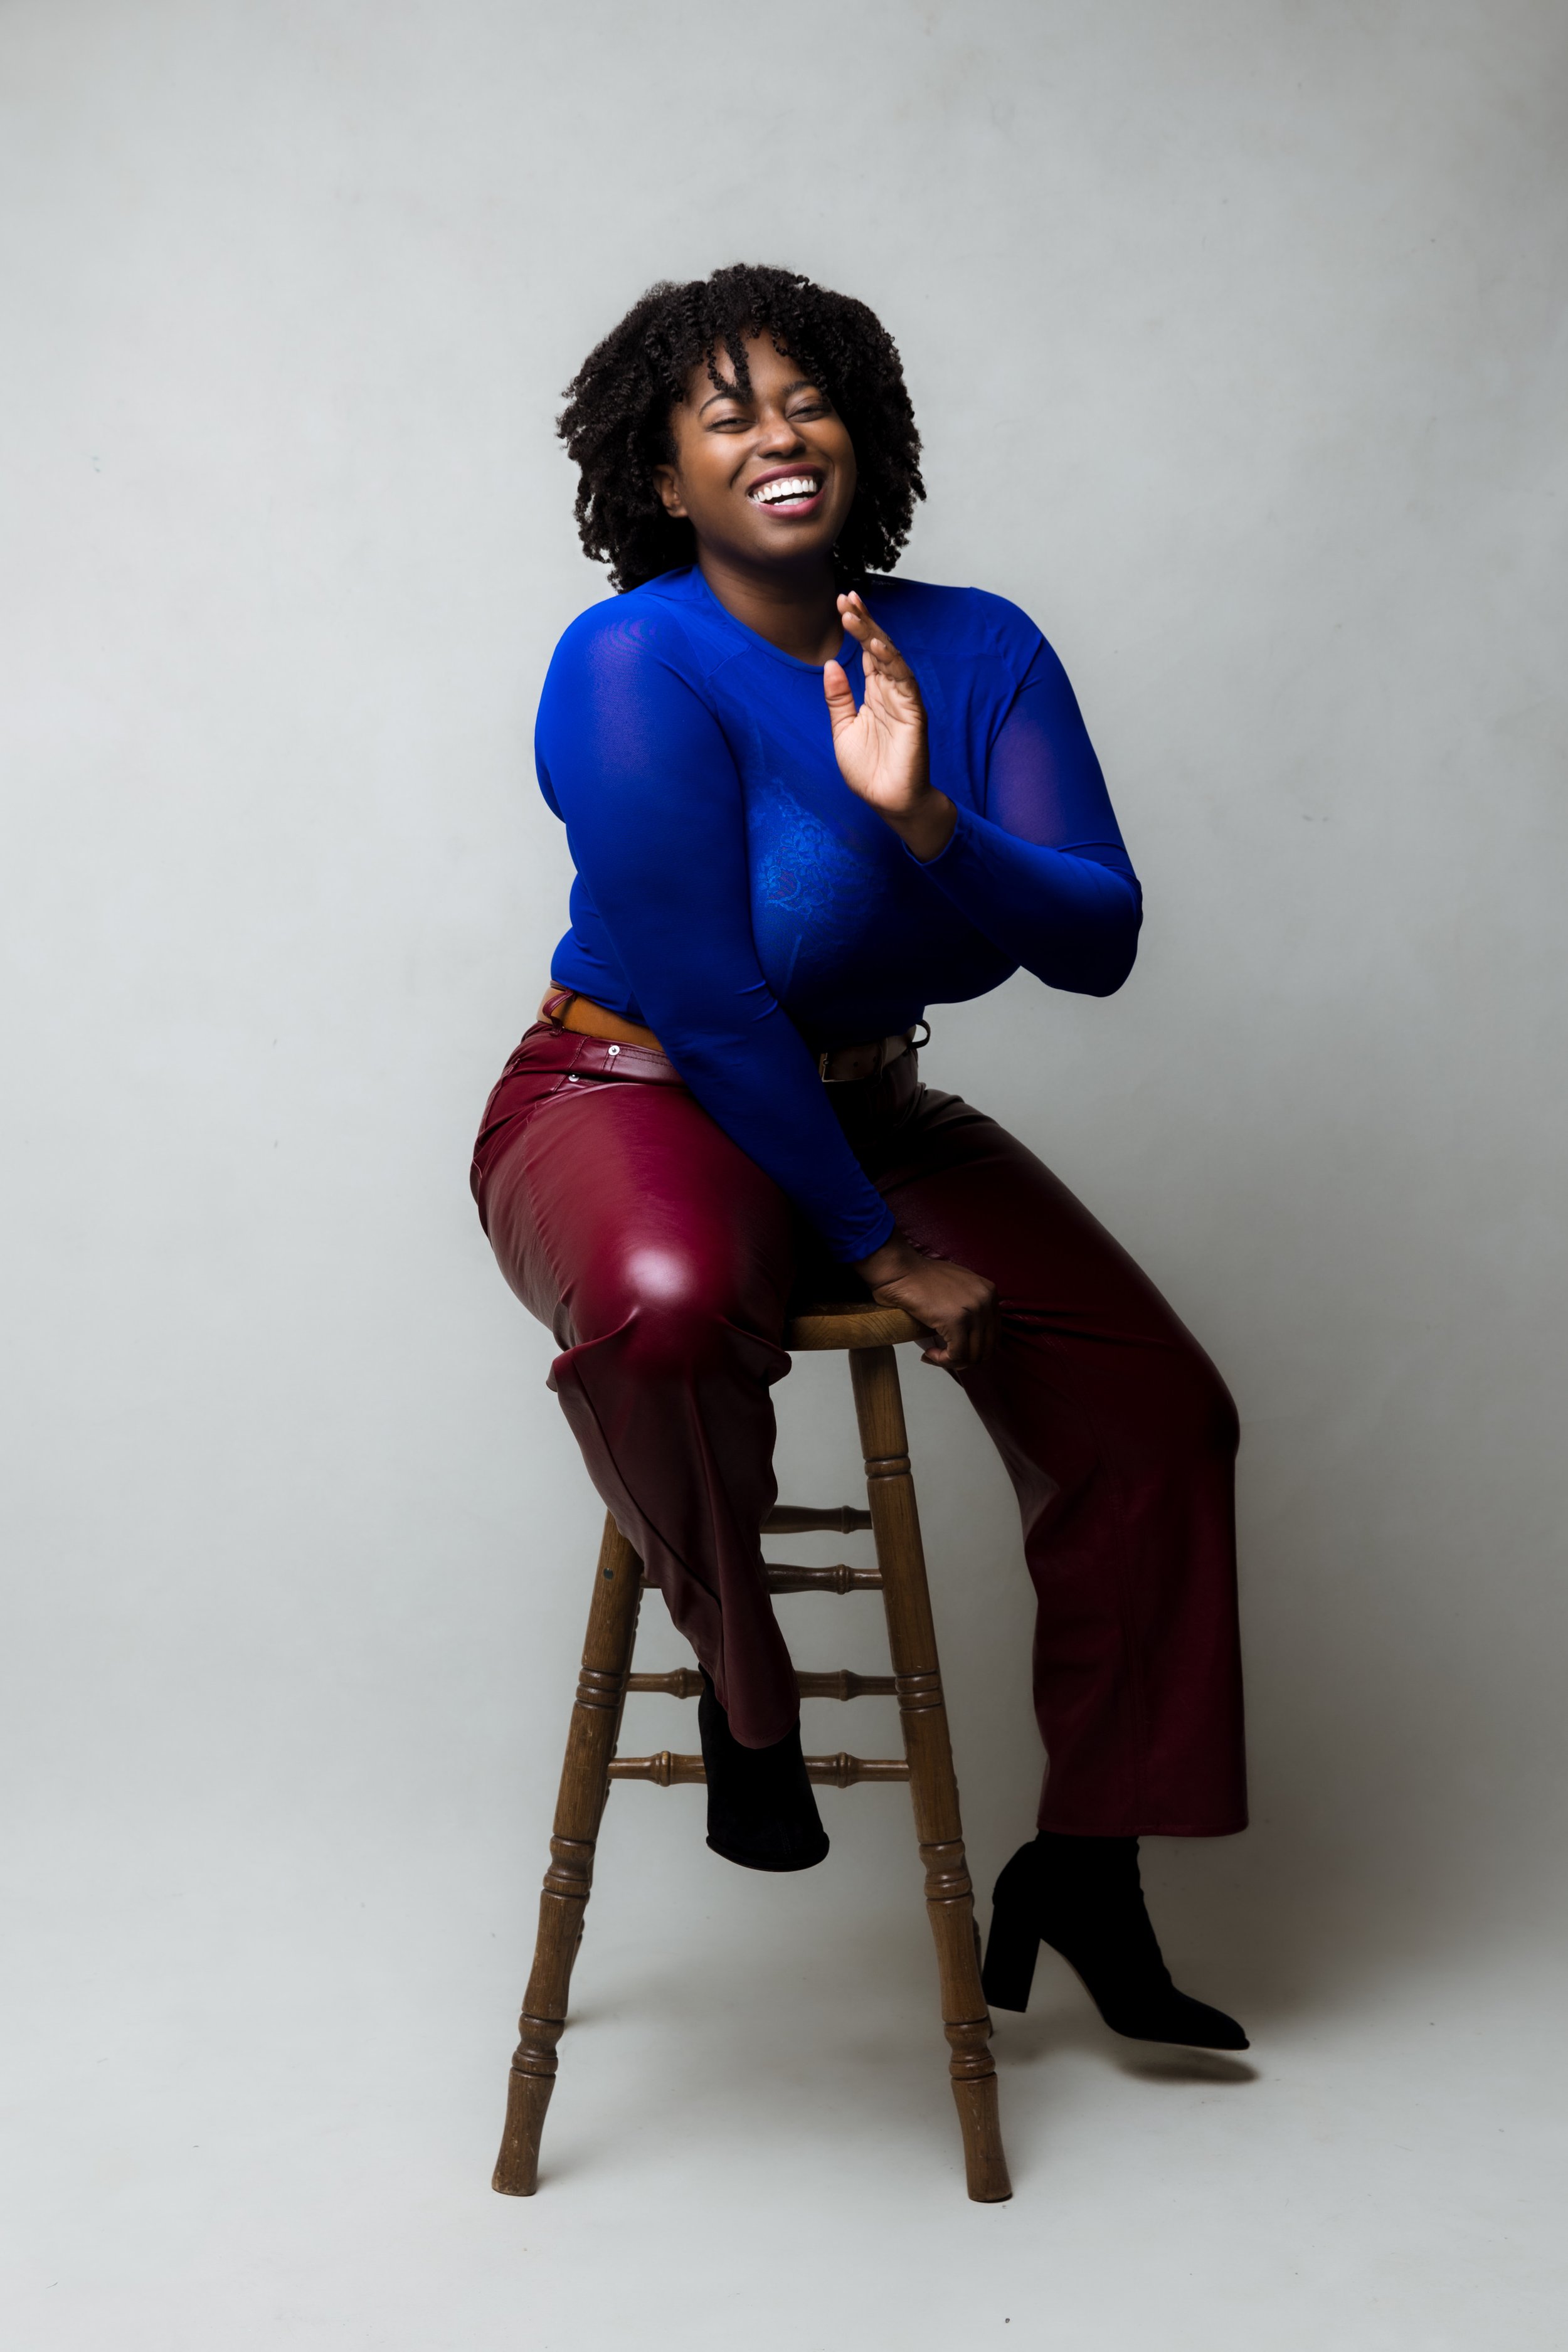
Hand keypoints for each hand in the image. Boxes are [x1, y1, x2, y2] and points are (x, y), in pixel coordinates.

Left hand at [824, 593, 956, 861]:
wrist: (889, 801)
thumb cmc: (869, 770)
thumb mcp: (843, 729)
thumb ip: (838, 698)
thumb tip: (831, 663)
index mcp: (874, 693)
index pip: (866, 652)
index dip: (856, 627)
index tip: (841, 603)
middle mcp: (890, 691)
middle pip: (878, 647)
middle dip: (863, 622)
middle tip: (846, 597)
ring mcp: (903, 700)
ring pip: (890, 659)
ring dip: (873, 635)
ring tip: (854, 613)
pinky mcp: (914, 714)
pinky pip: (905, 682)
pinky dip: (892, 663)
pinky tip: (877, 646)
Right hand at [852, 1234, 998, 1370]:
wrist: (900, 1270)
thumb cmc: (919, 1277)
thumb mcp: (956, 1287)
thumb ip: (969, 1304)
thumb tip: (969, 1333)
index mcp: (989, 1292)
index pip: (993, 1335)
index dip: (973, 1348)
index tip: (953, 1349)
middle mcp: (987, 1300)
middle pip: (986, 1348)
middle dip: (964, 1359)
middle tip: (943, 1357)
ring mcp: (974, 1310)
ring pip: (972, 1355)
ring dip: (952, 1362)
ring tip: (933, 1355)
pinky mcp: (956, 1321)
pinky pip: (956, 1355)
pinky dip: (942, 1360)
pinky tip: (928, 1353)